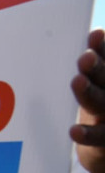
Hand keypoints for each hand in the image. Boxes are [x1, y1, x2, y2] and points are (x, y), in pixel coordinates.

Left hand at [71, 28, 104, 172]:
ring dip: (89, 92)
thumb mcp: (91, 89)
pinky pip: (99, 137)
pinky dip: (87, 134)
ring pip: (102, 103)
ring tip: (77, 81)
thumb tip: (69, 49)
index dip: (104, 47)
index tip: (94, 35)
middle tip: (85, 58)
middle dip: (98, 67)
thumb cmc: (95, 111)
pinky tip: (74, 130)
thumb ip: (83, 71)